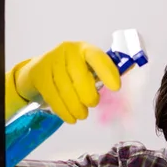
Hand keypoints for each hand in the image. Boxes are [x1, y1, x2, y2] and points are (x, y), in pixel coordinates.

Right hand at [5, 41, 120, 123]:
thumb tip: (128, 70)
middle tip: (93, 104)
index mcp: (84, 48)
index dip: (107, 72)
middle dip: (88, 95)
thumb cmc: (70, 70)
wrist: (38, 70)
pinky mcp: (39, 75)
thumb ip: (105, 71)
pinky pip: (52, 96)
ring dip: (76, 106)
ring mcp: (51, 62)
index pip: (97, 57)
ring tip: (82, 115)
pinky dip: (63, 110)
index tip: (116, 88)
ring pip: (65, 88)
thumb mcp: (87, 67)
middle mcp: (67, 51)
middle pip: (79, 76)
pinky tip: (71, 118)